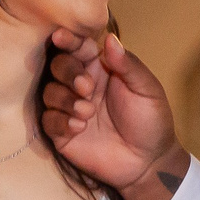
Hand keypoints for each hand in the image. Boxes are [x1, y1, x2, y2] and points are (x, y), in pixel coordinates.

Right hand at [41, 28, 186, 199]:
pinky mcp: (62, 133)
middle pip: (58, 65)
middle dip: (67, 72)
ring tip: (87, 114)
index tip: (61, 37)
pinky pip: (47, 120)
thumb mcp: (147, 89)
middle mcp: (82, 85)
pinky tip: (79, 128)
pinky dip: (60, 121)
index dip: (67, 39)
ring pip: (49, 92)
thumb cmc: (151, 121)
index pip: (78, 47)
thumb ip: (128, 64)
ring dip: (65, 99)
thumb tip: (111, 38)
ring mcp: (70, 109)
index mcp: (101, 69)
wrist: (148, 162)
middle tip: (86, 88)